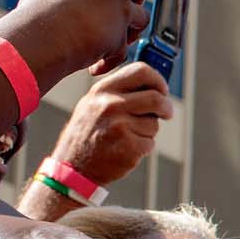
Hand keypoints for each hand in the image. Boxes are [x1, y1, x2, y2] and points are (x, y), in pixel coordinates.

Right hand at [49, 61, 171, 184]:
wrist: (72, 167)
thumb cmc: (88, 134)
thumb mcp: (93, 104)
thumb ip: (120, 91)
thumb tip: (153, 84)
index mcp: (103, 90)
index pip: (141, 71)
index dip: (158, 80)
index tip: (163, 90)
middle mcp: (110, 104)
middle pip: (156, 98)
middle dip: (166, 107)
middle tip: (166, 114)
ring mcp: (119, 126)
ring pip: (153, 123)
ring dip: (148, 131)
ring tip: (126, 137)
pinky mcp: (129, 147)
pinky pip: (150, 142)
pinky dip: (143, 147)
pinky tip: (125, 150)